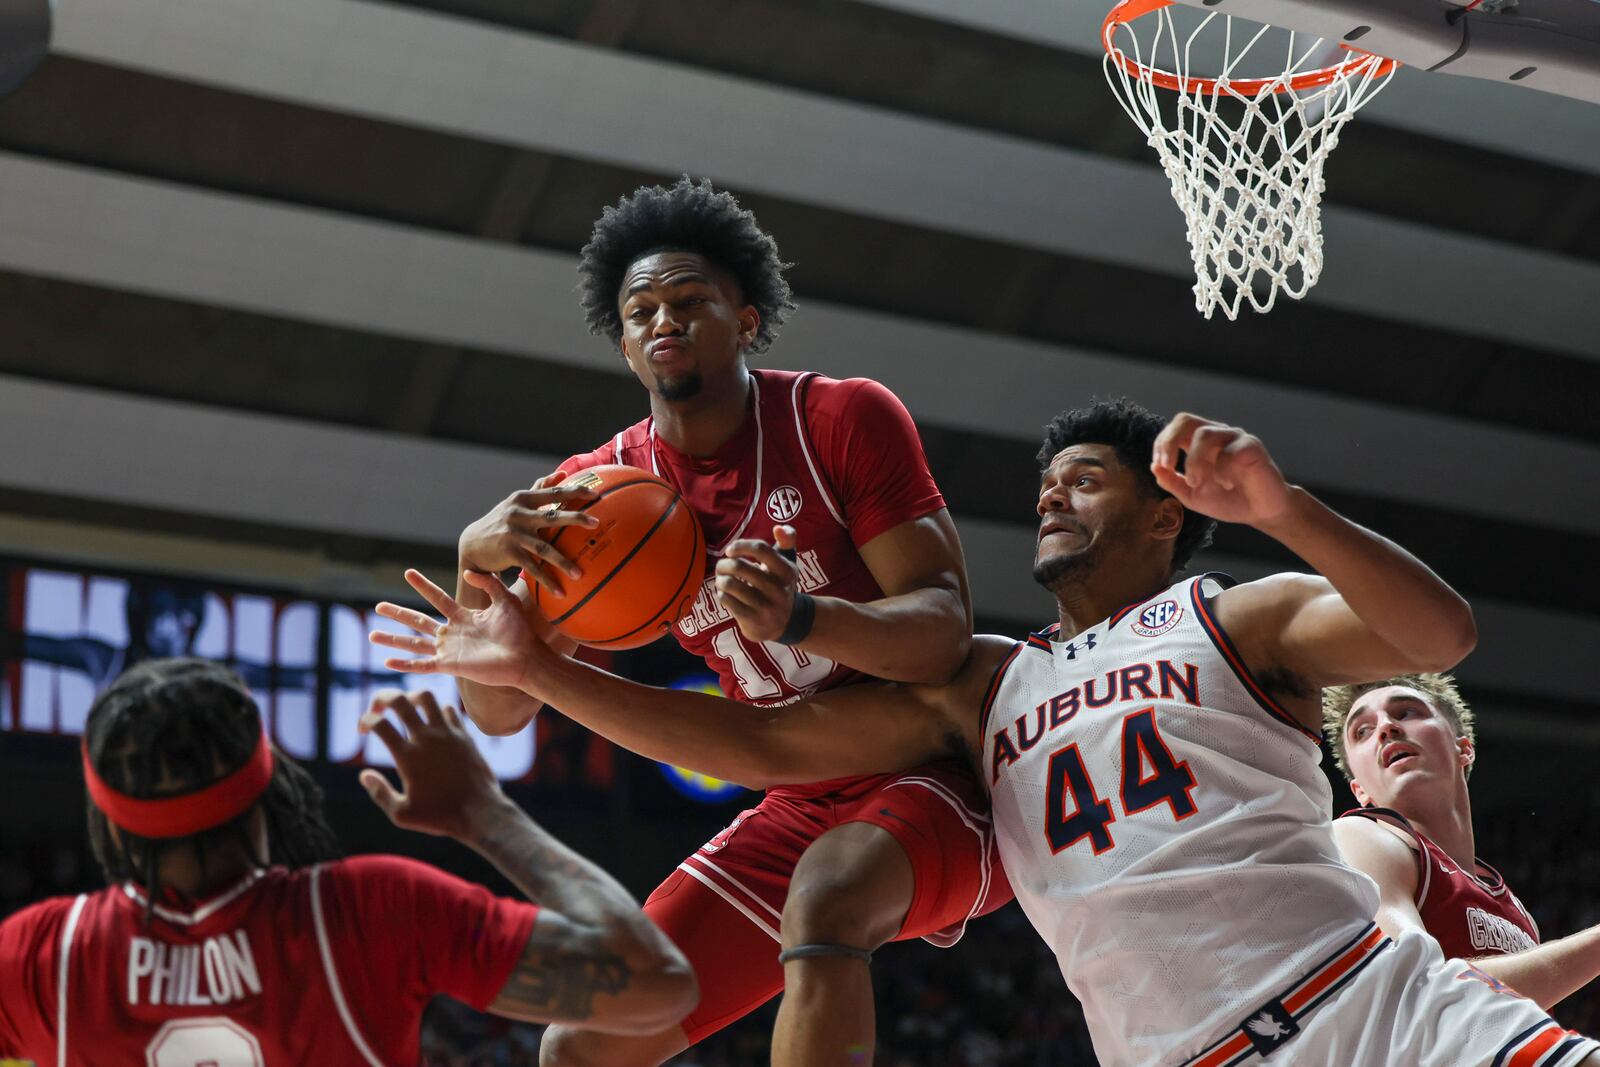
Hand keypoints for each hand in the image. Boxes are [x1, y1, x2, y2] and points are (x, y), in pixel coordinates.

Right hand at [357, 689, 505, 839]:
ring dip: (410, 697)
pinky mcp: (464, 735)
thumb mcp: (402, 814)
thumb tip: (364, 775)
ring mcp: (448, 734)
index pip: (378, 723)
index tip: (363, 730)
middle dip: (382, 698)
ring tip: (405, 710)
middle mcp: (427, 739)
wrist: (481, 812)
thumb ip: (380, 793)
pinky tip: (432, 726)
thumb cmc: (440, 816)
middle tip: (377, 709)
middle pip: (399, 700)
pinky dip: (436, 711)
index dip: (365, 720)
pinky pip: (448, 709)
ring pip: (426, 696)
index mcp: (408, 756)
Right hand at [371, 568, 548, 689]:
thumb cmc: (520, 630)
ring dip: (393, 640)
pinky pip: (423, 665)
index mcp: (464, 617)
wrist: (527, 657)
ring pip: (415, 644)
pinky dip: (405, 664)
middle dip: (398, 614)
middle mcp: (453, 633)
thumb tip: (468, 571)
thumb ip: (488, 583)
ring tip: (372, 635)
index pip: (437, 598)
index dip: (423, 586)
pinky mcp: (451, 666)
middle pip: (418, 621)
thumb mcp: (505, 599)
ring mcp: (450, 651)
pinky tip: (387, 661)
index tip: (408, 572)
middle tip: (378, 606)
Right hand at [459, 472, 598, 590]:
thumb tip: (563, 474)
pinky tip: (560, 592)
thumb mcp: (517, 502)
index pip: (553, 493)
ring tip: (580, 574)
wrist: (472, 544)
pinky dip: (547, 580)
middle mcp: (518, 514)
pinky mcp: (509, 553)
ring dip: (563, 562)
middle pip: (552, 516)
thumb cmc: (502, 521)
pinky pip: (532, 568)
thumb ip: (540, 488)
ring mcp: (513, 534)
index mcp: (523, 499)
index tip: (596, 494)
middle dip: (576, 518)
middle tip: (597, 523)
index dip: (575, 492)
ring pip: (544, 548)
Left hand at [715, 525, 801, 642]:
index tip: (730, 550)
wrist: (787, 623)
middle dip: (724, 564)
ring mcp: (765, 607)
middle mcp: (778, 589)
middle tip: (721, 566)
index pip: (761, 549)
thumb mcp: (788, 564)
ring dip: (720, 579)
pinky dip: (721, 594)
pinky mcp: (753, 621)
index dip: (741, 545)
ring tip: (721, 580)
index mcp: (787, 571)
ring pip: (730, 584)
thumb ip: (787, 541)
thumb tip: (779, 528)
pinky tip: (725, 594)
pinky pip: (727, 601)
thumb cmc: (780, 585)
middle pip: (739, 567)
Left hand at [1151, 413, 1294, 527]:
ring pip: (1204, 434)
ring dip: (1193, 461)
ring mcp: (1234, 438)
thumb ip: (1172, 482)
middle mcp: (1216, 435)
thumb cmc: (1228, 500)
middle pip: (1185, 420)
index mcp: (1199, 443)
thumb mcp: (1193, 496)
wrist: (1261, 512)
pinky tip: (1227, 484)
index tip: (1160, 466)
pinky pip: (1229, 451)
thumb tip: (1154, 467)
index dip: (1161, 443)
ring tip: (1196, 483)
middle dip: (1169, 442)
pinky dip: (1222, 471)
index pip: (1175, 428)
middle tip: (1167, 465)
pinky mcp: (1252, 446)